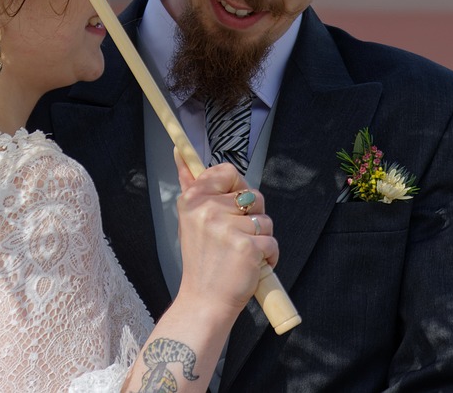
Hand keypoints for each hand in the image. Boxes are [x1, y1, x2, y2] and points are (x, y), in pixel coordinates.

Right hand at [173, 149, 279, 317]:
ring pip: (265, 220)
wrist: (204, 302)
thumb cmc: (202, 261)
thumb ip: (190, 184)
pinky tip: (250, 266)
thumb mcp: (189, 219)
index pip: (228, 171)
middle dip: (252, 217)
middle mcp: (207, 209)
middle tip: (233, 238)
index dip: (237, 188)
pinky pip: (272, 242)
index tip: (232, 206)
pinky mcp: (248, 247)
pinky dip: (268, 257)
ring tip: (240, 254)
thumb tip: (180, 151)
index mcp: (193, 198)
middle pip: (253, 196)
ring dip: (260, 239)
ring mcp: (227, 228)